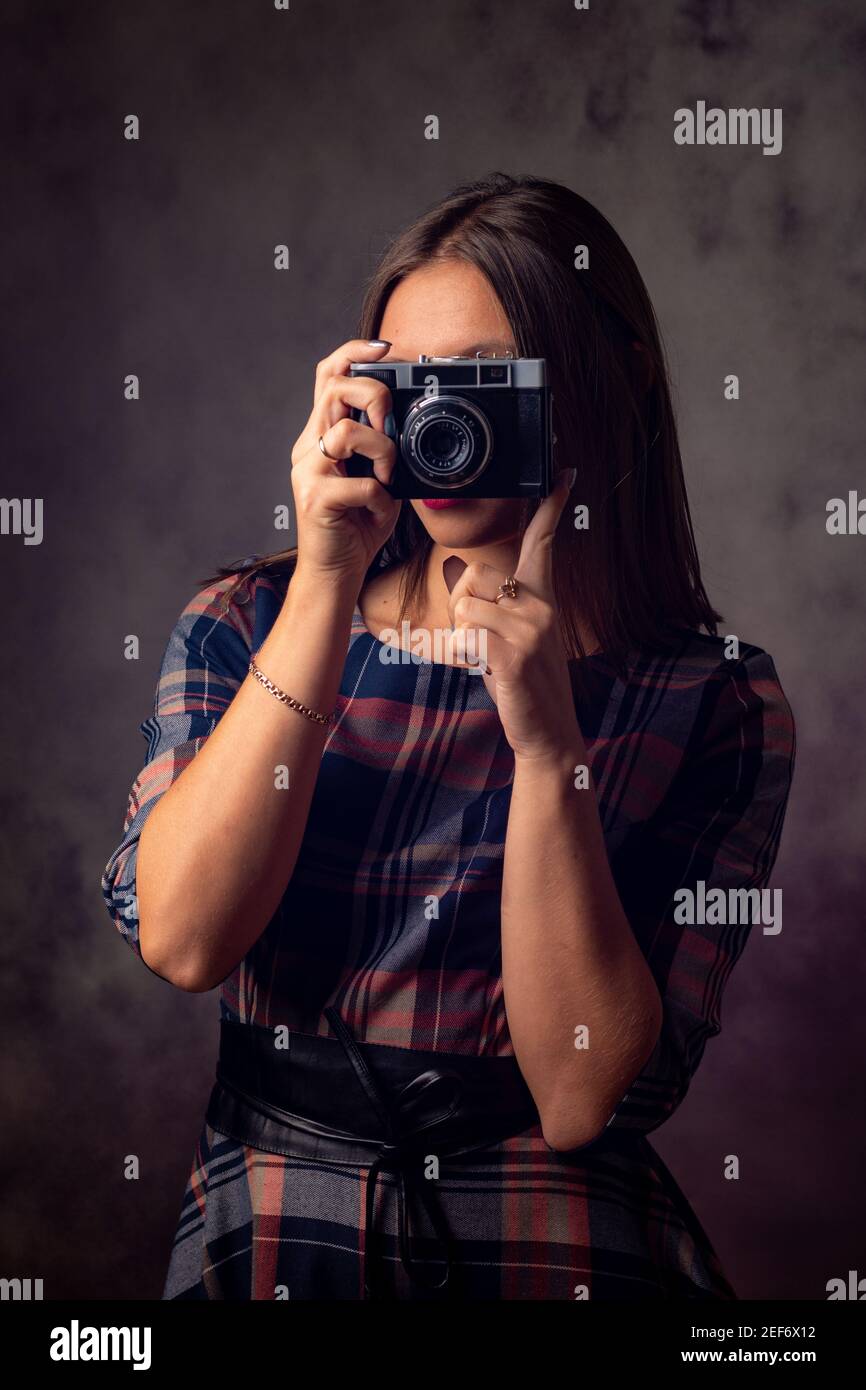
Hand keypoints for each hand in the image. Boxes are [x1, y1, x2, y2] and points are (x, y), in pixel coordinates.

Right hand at [289, 339, 400, 588]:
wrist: (334, 574)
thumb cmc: (357, 527)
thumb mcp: (377, 479)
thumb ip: (384, 450)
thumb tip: (409, 425)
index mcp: (321, 437)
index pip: (328, 376)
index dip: (354, 351)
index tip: (385, 347)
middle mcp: (309, 448)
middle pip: (334, 387)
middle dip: (374, 395)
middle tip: (389, 426)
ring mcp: (308, 472)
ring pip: (347, 431)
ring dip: (382, 451)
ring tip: (387, 477)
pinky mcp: (315, 499)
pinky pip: (360, 483)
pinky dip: (379, 497)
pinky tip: (377, 511)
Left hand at [445, 468, 581, 763]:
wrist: (546, 730)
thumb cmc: (523, 682)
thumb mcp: (512, 637)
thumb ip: (493, 606)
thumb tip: (457, 577)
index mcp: (543, 598)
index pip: (544, 542)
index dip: (551, 507)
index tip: (565, 474)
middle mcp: (541, 605)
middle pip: (474, 574)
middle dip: (461, 605)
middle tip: (481, 640)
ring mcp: (531, 628)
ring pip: (464, 605)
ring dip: (462, 635)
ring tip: (487, 658)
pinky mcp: (514, 653)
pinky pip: (465, 634)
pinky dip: (465, 654)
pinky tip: (487, 671)